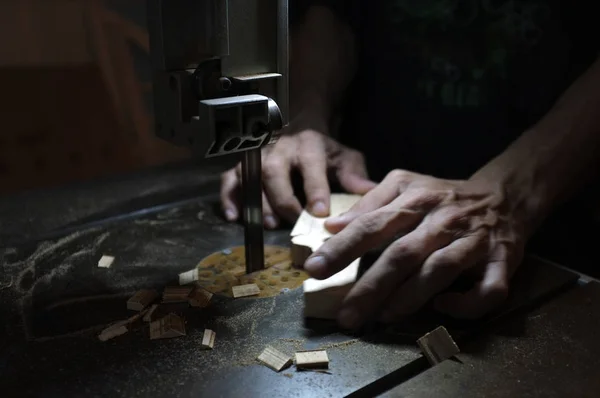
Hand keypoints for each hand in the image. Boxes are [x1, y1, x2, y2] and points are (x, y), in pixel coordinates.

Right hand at [220, 129, 375, 227]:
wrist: (300, 128)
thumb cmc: (325, 151)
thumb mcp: (345, 157)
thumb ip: (355, 176)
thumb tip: (371, 195)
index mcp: (309, 145)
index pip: (311, 165)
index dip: (314, 189)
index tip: (320, 212)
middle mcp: (280, 148)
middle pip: (275, 171)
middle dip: (283, 199)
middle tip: (292, 222)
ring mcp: (258, 157)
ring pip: (250, 176)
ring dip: (257, 202)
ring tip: (267, 225)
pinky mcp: (242, 167)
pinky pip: (229, 180)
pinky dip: (229, 199)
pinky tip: (234, 218)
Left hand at [302, 169, 526, 327]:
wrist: (505, 195)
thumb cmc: (444, 195)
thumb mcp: (405, 186)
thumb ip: (369, 205)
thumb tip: (331, 225)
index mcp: (415, 199)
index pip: (372, 224)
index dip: (342, 248)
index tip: (314, 269)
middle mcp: (443, 219)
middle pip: (402, 253)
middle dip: (371, 286)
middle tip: (346, 315)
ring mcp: (474, 241)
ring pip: (441, 270)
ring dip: (411, 296)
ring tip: (383, 316)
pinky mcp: (502, 261)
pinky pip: (489, 288)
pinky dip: (467, 303)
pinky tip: (443, 308)